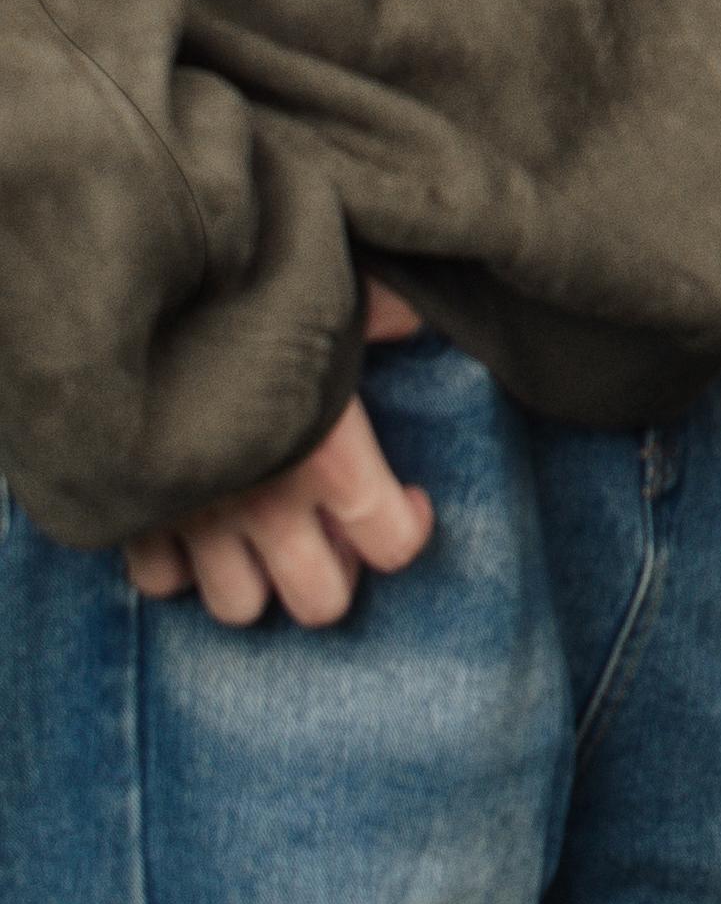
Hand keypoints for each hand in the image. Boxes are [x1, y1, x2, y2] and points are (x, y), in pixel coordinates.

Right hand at [123, 280, 435, 625]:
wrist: (126, 305)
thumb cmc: (240, 298)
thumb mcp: (327, 296)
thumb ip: (380, 311)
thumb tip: (411, 319)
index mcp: (331, 456)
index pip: (395, 544)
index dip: (411, 526)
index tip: (407, 494)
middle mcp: (267, 507)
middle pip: (320, 603)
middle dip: (337, 572)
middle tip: (334, 527)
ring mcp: (196, 523)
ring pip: (240, 607)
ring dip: (258, 578)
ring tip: (265, 533)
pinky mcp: (134, 522)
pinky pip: (162, 584)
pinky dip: (182, 565)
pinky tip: (199, 520)